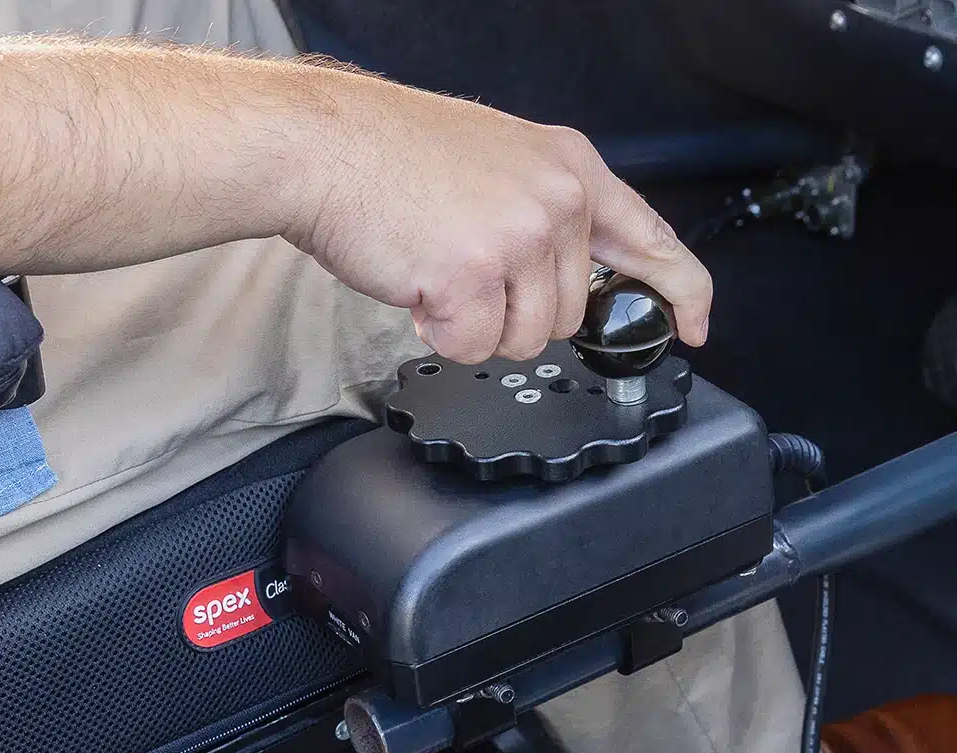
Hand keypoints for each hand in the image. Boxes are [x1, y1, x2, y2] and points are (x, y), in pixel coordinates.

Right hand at [287, 70, 711, 363]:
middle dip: (514, 311)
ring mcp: (518, 236)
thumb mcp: (496, 161)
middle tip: (465, 268)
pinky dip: (441, 333)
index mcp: (567, 167)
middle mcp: (555, 200)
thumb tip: (560, 276)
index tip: (691, 326)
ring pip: (526, 340)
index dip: (680, 290)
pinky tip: (420, 287)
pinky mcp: (475, 275)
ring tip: (439, 270)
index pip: (652, 237)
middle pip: (567, 314)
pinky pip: (473, 346)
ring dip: (477, 325)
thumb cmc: (390, 154)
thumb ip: (542, 212)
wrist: (324, 145)